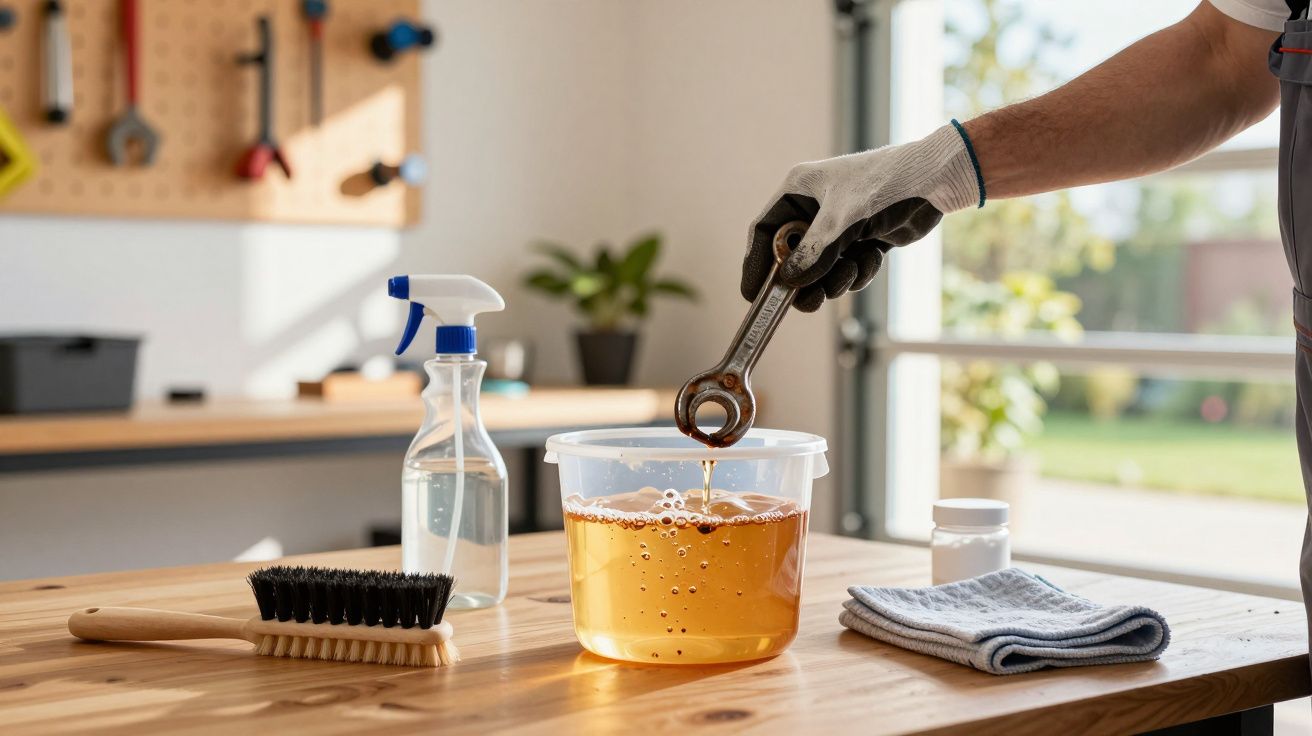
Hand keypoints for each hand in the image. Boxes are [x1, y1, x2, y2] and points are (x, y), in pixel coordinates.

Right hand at [741, 122, 981, 311]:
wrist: (938, 181)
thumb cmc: (888, 184)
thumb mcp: (844, 220)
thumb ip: (814, 253)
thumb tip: (789, 282)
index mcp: (800, 190)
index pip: (765, 231)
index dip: (757, 264)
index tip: (752, 294)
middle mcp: (814, 209)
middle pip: (792, 258)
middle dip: (804, 281)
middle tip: (809, 301)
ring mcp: (838, 226)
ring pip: (820, 270)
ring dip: (836, 278)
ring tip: (853, 268)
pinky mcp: (861, 240)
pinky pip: (845, 271)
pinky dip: (858, 272)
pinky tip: (874, 256)